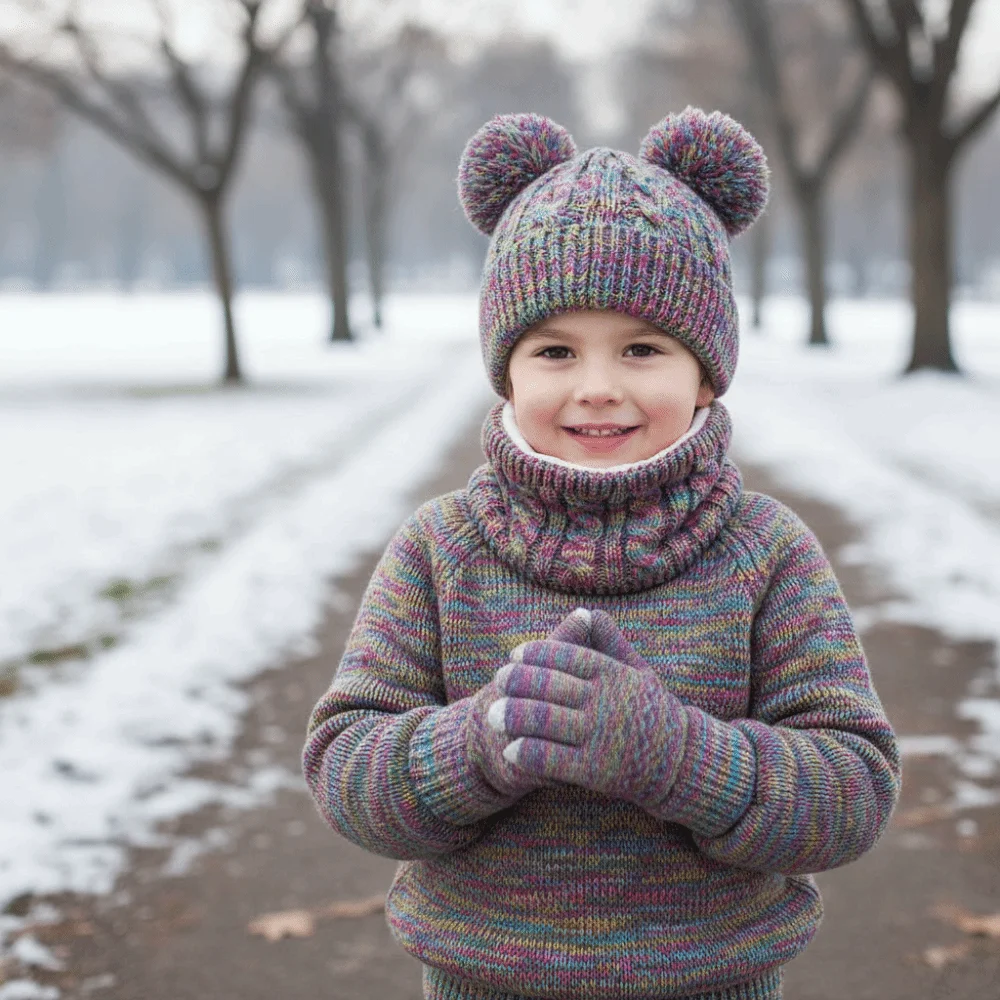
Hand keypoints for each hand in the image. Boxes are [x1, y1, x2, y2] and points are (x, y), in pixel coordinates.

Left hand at [489, 609, 688, 807]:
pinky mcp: (595, 770)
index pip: (565, 656)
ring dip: (513, 715)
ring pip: (544, 720)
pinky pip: (551, 758)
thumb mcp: (640, 672)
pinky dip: (527, 752)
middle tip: (496, 680)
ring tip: (492, 715)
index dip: (536, 653)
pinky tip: (510, 750)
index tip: (515, 655)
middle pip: (548, 685)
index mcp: (613, 674)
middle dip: (516, 682)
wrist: (682, 763)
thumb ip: (612, 643)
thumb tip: (589, 612)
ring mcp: (599, 735)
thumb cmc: (654, 712)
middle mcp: (605, 701)